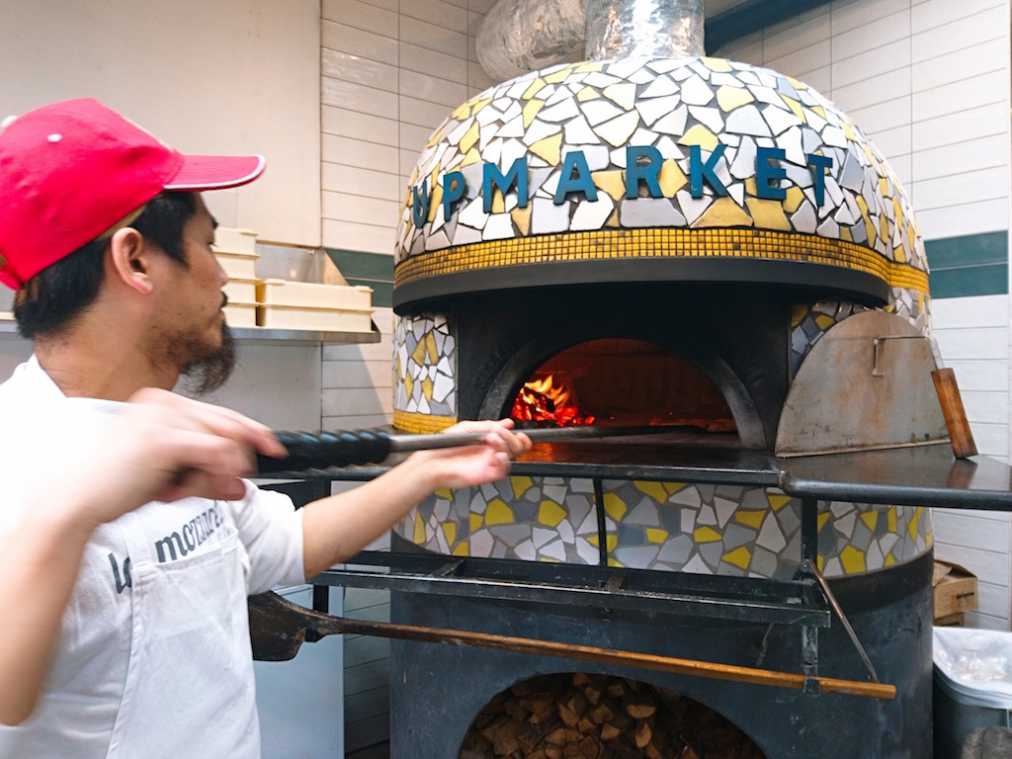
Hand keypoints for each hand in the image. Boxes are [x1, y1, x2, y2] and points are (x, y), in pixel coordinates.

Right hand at [15, 390, 285, 530]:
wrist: (77, 501)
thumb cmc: (113, 488)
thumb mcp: (170, 479)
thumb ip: (207, 478)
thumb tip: (241, 487)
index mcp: (161, 403)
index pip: (221, 414)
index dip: (251, 433)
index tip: (273, 450)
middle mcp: (163, 403)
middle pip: (228, 425)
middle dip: (237, 460)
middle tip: (234, 486)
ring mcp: (163, 417)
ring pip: (222, 442)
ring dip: (213, 475)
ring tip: (181, 491)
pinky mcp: (163, 439)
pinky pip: (214, 452)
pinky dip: (214, 473)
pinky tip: (196, 487)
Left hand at [407, 419, 531, 490]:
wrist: (433, 462)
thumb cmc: (445, 446)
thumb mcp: (468, 427)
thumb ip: (489, 425)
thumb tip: (507, 423)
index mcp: (486, 440)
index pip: (509, 438)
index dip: (518, 436)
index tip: (521, 433)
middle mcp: (489, 451)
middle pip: (514, 446)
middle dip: (512, 439)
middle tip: (502, 435)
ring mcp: (488, 462)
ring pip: (510, 456)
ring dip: (506, 447)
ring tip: (494, 442)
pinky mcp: (486, 474)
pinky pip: (503, 469)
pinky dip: (504, 461)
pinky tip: (497, 455)